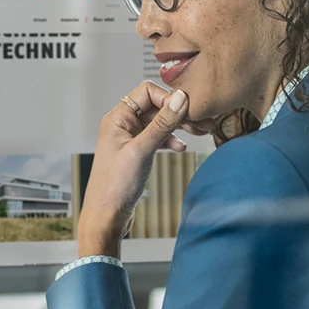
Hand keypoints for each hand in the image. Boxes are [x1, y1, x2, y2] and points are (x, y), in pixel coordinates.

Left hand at [77, 82, 191, 257]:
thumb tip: (180, 98)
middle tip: (202, 121)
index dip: (169, 99)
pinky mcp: (136, 152)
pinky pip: (157, 137)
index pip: (147, 92)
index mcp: (117, 118)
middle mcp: (122, 124)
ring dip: (178, 126)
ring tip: (198, 132)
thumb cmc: (114, 187)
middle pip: (156, 106)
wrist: (106, 216)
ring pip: (159, 122)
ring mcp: (129, 138)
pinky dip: (170, 139)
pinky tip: (180, 147)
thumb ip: (162, 124)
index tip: (189, 109)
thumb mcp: (141, 151)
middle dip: (178, 112)